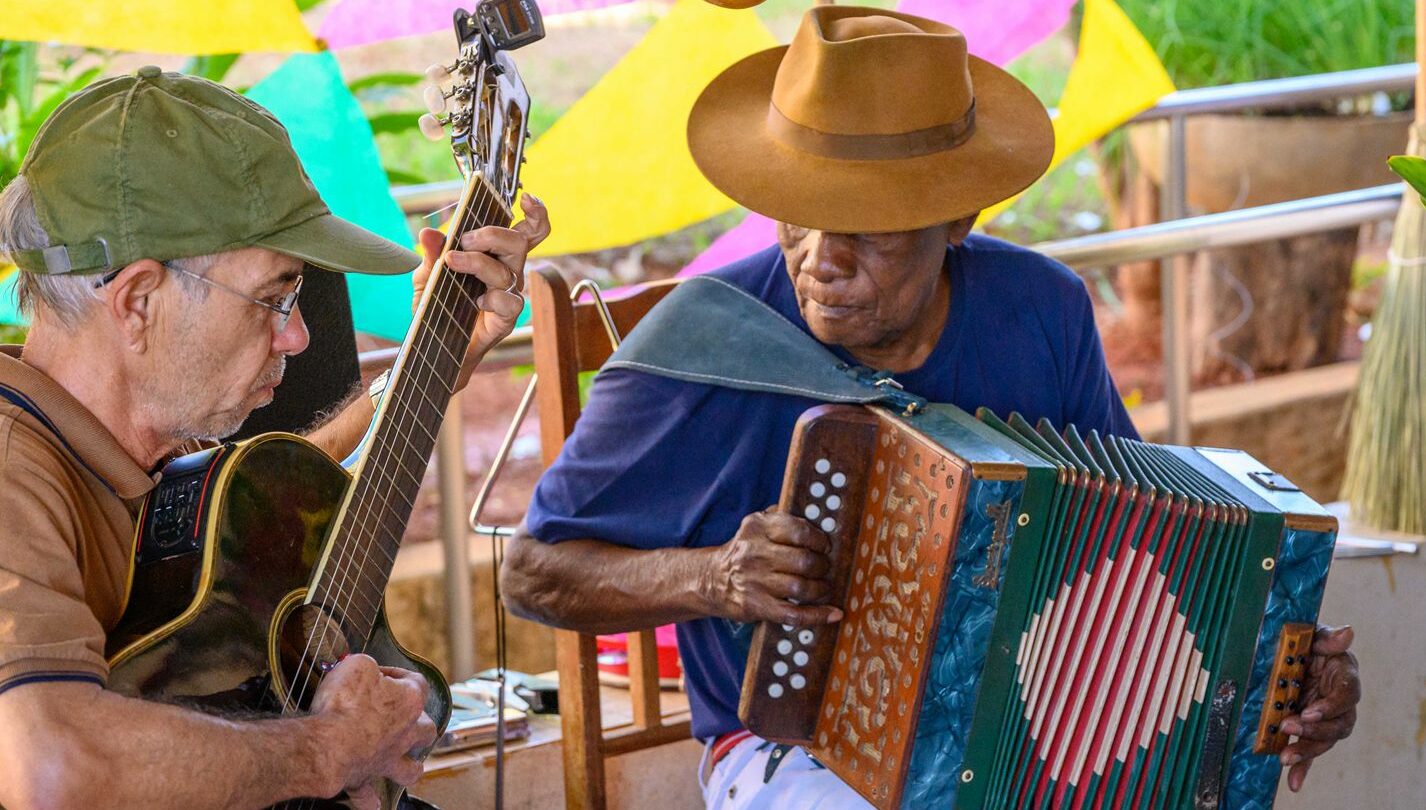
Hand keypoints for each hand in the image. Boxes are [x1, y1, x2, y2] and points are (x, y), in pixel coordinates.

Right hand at [308, 655, 437, 804]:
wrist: (326, 745)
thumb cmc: (343, 704)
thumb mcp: (357, 665)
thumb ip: (369, 665)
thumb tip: (369, 669)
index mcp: (408, 701)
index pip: (416, 682)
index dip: (397, 673)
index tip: (380, 672)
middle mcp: (404, 733)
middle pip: (426, 729)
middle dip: (420, 724)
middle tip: (408, 719)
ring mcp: (386, 759)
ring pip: (411, 767)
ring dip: (411, 765)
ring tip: (410, 763)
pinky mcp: (365, 778)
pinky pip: (370, 796)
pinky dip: (370, 800)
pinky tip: (372, 803)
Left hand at [412, 193, 550, 391]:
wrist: (436, 348)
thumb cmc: (438, 309)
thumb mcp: (426, 279)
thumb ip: (431, 256)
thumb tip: (429, 233)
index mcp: (495, 255)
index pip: (525, 230)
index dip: (536, 214)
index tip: (528, 199)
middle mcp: (507, 271)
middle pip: (518, 242)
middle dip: (492, 234)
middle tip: (466, 239)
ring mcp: (509, 294)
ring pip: (507, 269)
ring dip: (479, 261)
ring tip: (453, 262)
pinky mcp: (506, 318)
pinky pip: (509, 301)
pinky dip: (491, 297)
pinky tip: (475, 301)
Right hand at [704, 508, 843, 625]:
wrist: (710, 580)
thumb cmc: (744, 552)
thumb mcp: (756, 526)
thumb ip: (781, 517)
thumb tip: (818, 520)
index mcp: (757, 527)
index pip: (799, 531)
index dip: (819, 540)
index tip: (825, 546)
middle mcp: (754, 553)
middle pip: (804, 560)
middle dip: (822, 566)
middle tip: (825, 568)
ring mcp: (754, 581)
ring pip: (801, 587)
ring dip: (821, 589)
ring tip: (824, 587)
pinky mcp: (756, 606)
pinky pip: (793, 614)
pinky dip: (817, 615)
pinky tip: (833, 613)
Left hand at [1278, 625, 1359, 791]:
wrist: (1292, 653)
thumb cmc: (1306, 642)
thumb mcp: (1314, 634)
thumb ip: (1327, 637)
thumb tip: (1347, 632)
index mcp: (1343, 677)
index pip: (1345, 695)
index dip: (1330, 705)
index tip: (1310, 710)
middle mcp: (1339, 703)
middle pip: (1337, 724)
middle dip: (1314, 730)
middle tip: (1290, 726)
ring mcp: (1326, 719)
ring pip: (1324, 741)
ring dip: (1306, 750)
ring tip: (1285, 756)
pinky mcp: (1311, 731)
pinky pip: (1311, 753)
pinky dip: (1303, 768)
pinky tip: (1293, 782)